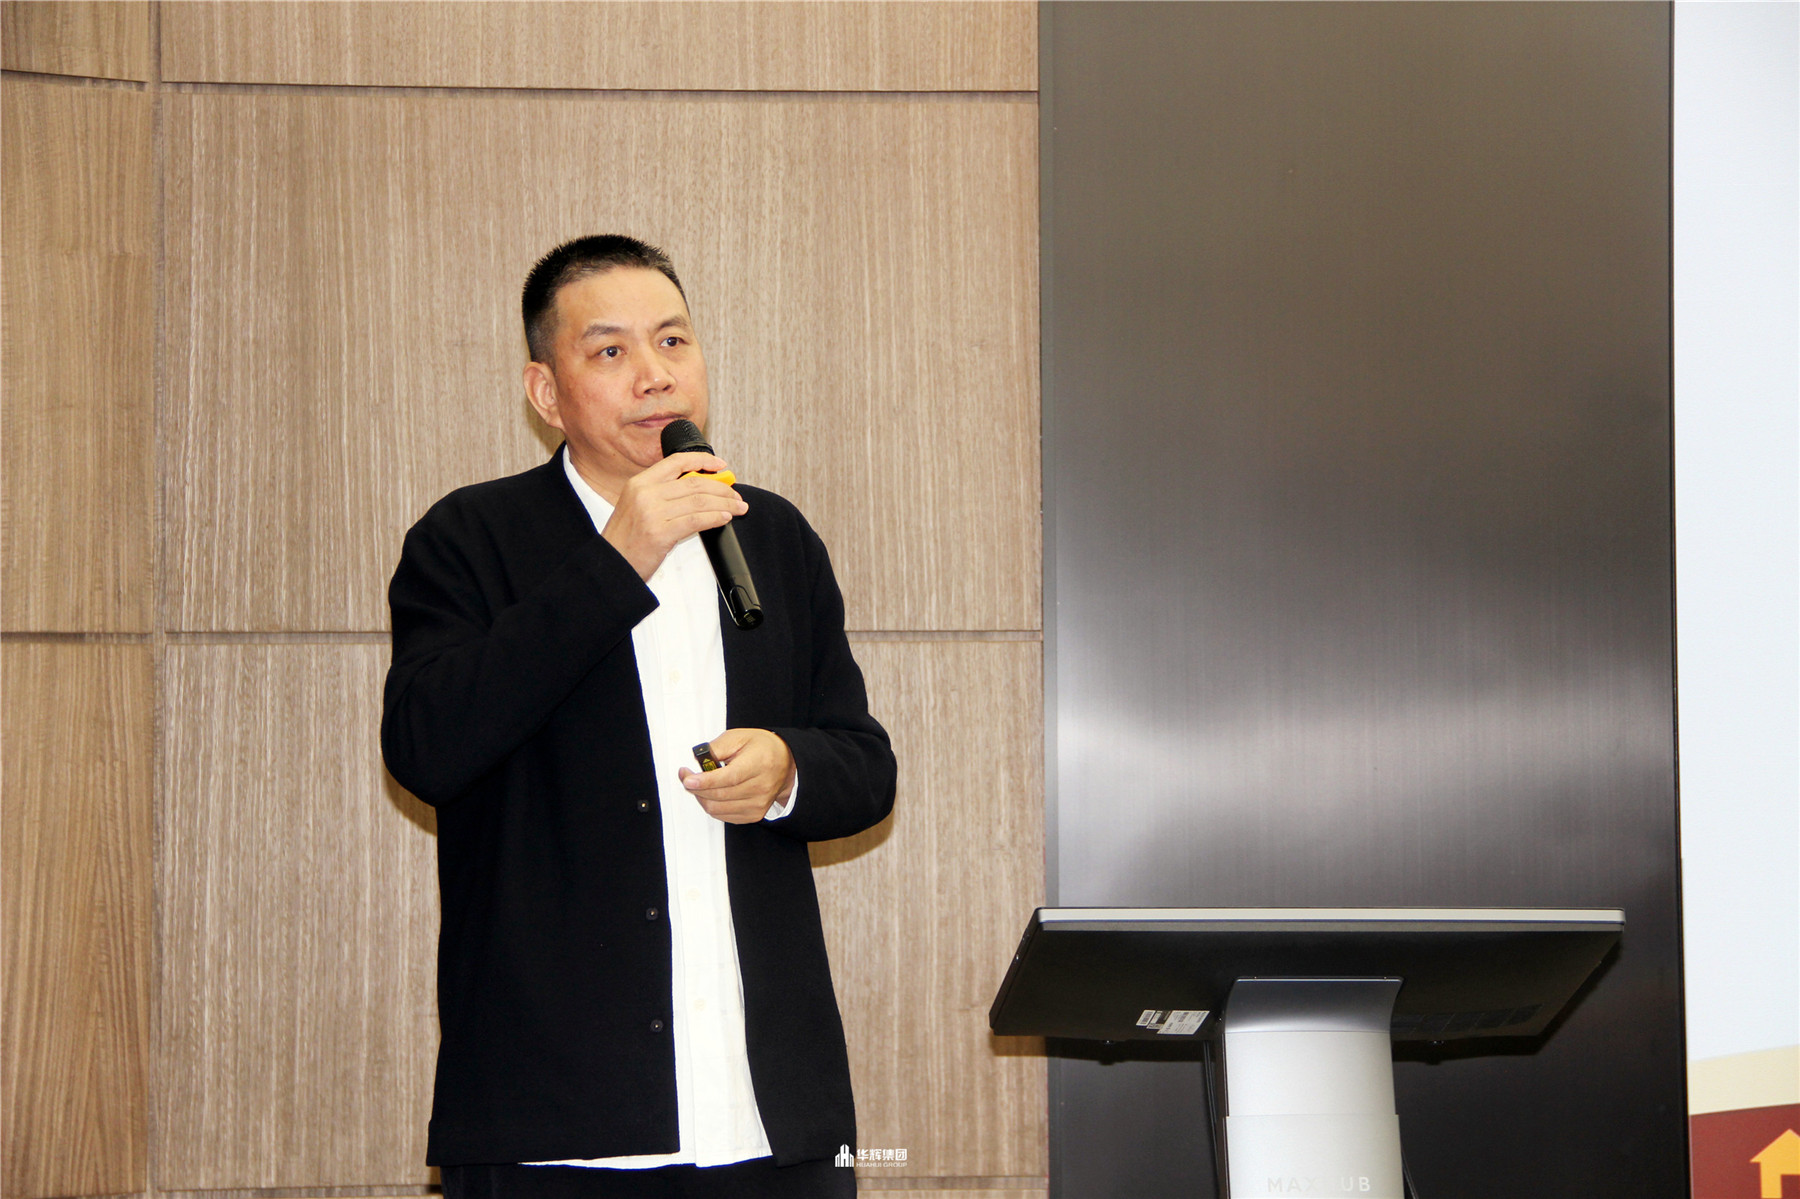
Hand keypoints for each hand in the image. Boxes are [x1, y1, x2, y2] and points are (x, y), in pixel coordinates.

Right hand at [602, 451, 746, 579]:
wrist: (611, 565)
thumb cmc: (625, 540)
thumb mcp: (637, 507)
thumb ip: (661, 494)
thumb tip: (699, 488)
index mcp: (639, 483)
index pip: (676, 461)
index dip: (703, 460)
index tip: (721, 465)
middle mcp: (645, 493)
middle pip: (694, 483)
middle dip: (721, 488)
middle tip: (735, 495)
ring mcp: (652, 512)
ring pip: (699, 501)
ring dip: (724, 504)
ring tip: (737, 508)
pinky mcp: (660, 533)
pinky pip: (696, 520)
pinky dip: (715, 518)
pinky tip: (724, 518)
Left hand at [679, 728, 795, 823]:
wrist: (785, 763)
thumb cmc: (762, 748)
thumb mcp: (739, 737)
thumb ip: (717, 747)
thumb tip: (698, 760)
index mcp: (759, 764)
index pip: (729, 778)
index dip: (705, 781)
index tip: (687, 778)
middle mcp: (761, 787)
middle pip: (720, 795)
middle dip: (696, 787)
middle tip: (686, 776)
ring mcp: (758, 804)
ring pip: (717, 809)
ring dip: (701, 797)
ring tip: (699, 784)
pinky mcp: (754, 815)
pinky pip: (723, 816)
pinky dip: (712, 806)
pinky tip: (712, 793)